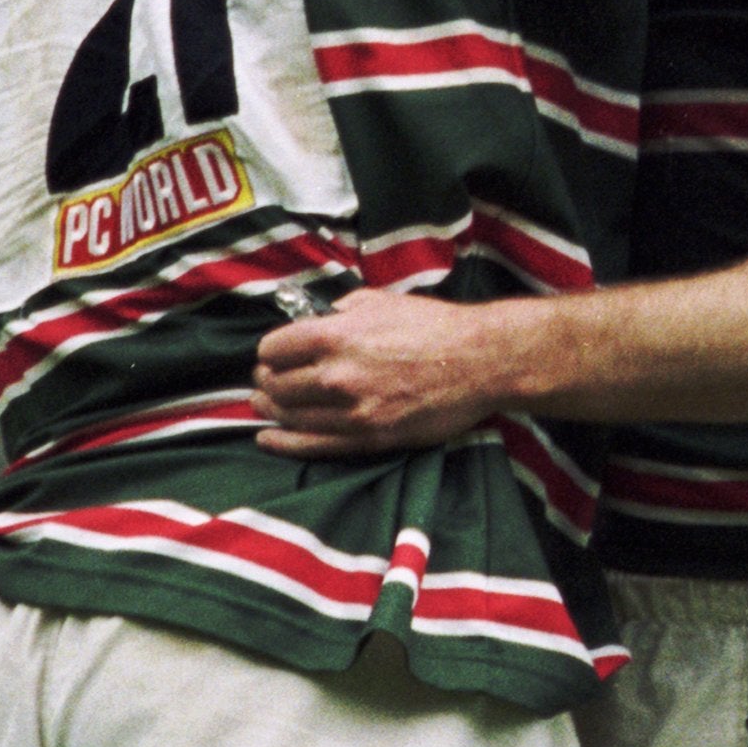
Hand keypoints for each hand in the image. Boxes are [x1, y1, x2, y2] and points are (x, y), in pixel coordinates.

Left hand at [253, 288, 513, 455]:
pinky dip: (284, 443)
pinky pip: (313, 445)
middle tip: (266, 380)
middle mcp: (337, 375)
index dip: (269, 352)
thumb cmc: (435, 327)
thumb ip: (343, 309)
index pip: (274, 349)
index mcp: (336, 335)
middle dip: (266, 381)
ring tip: (266, 405)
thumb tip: (321, 316)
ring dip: (271, 410)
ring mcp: (352, 411)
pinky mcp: (370, 438)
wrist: (481, 362)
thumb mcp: (382, 301)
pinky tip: (268, 439)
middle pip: (275, 384)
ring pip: (289, 416)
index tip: (273, 355)